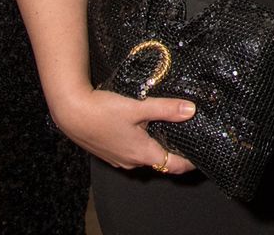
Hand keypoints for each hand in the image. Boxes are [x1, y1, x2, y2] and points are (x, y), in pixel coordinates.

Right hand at [49, 87, 197, 174]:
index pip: (174, 166)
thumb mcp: (138, 107)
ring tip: (171, 130)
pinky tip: (144, 128)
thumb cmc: (103, 111)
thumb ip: (166, 109)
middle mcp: (132, 162)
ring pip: (146, 156)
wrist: (71, 113)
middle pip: (161, 162)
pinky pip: (133, 152)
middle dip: (175, 152)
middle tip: (190, 136)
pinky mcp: (110, 152)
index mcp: (142, 154)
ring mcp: (119, 159)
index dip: (190, 162)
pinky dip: (143, 144)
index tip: (203, 154)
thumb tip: (191, 109)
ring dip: (158, 147)